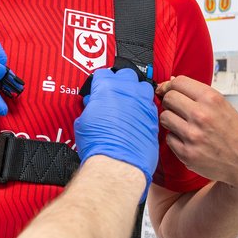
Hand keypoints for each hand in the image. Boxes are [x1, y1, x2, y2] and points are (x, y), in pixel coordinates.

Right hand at [74, 68, 158, 200]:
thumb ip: (91, 108)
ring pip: (143, 87)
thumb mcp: (84, 122)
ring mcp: (143, 103)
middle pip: (126, 74)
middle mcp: (127, 91)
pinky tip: (136, 118)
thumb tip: (93, 106)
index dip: (99, 82)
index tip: (98, 88)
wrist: (118, 164)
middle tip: (113, 93)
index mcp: (106, 88)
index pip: (103, 73)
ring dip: (136, 92)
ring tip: (128, 103)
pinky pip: (151, 106)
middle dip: (120, 81)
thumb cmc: (100, 146)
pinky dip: (144, 109)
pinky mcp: (153, 117)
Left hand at [156, 76, 237, 193]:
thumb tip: (169, 82)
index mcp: (211, 99)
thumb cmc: (234, 132)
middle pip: (168, 98)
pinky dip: (175, 138)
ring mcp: (193, 135)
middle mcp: (201, 115)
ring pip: (164, 117)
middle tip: (177, 109)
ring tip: (184, 124)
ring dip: (171, 120)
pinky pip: (168, 138)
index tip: (167, 90)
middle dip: (170, 102)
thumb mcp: (222, 106)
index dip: (170, 85)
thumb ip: (196, 93)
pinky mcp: (186, 153)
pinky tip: (188, 140)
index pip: (178, 82)